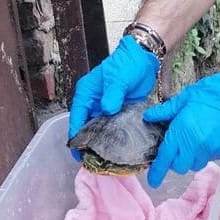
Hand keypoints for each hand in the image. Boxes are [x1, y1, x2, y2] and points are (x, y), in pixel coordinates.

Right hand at [68, 35, 159, 156]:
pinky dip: (116, 138)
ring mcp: (107, 109)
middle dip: (89, 143)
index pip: (77, 118)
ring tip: (106, 159)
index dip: (76, 135)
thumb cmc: (126, 64)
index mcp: (86, 94)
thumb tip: (107, 110)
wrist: (144, 59)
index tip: (77, 152)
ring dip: (103, 143)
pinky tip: (120, 150)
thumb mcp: (118, 78)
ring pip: (101, 130)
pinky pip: (115, 128)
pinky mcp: (120, 112)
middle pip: (87, 127)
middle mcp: (94, 103)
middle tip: (93, 161)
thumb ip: (113, 94)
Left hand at [143, 61, 219, 187]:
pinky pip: (209, 158)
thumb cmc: (215, 92)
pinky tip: (208, 137)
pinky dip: (205, 153)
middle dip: (175, 162)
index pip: (165, 158)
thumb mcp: (186, 97)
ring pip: (195, 164)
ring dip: (191, 158)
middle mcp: (195, 145)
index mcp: (182, 131)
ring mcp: (211, 150)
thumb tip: (150, 117)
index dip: (157, 171)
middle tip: (176, 149)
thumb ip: (167, 111)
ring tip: (194, 140)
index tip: (152, 180)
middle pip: (180, 167)